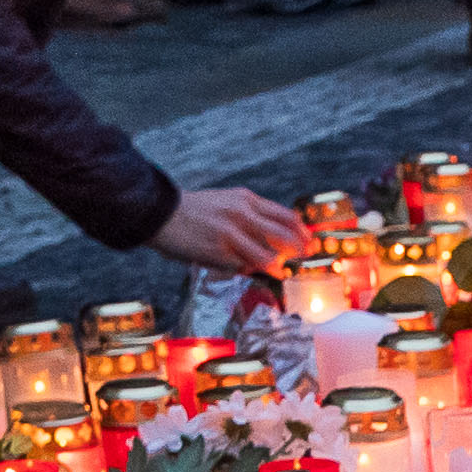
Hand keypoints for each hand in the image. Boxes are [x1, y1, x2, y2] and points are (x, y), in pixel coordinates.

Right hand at [160, 185, 307, 271]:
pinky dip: (248, 270)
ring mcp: (232, 235)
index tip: (310, 241)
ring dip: (276, 267)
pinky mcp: (219, 253)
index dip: (302, 231)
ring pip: (268, 257)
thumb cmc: (195, 210)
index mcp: (246, 200)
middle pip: (284, 237)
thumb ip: (252, 213)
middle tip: (304, 258)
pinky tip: (244, 268)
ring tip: (278, 271)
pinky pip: (244, 268)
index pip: (286, 216)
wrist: (161, 213)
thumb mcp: (227, 201)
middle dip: (299, 251)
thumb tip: (277, 232)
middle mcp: (243, 215)